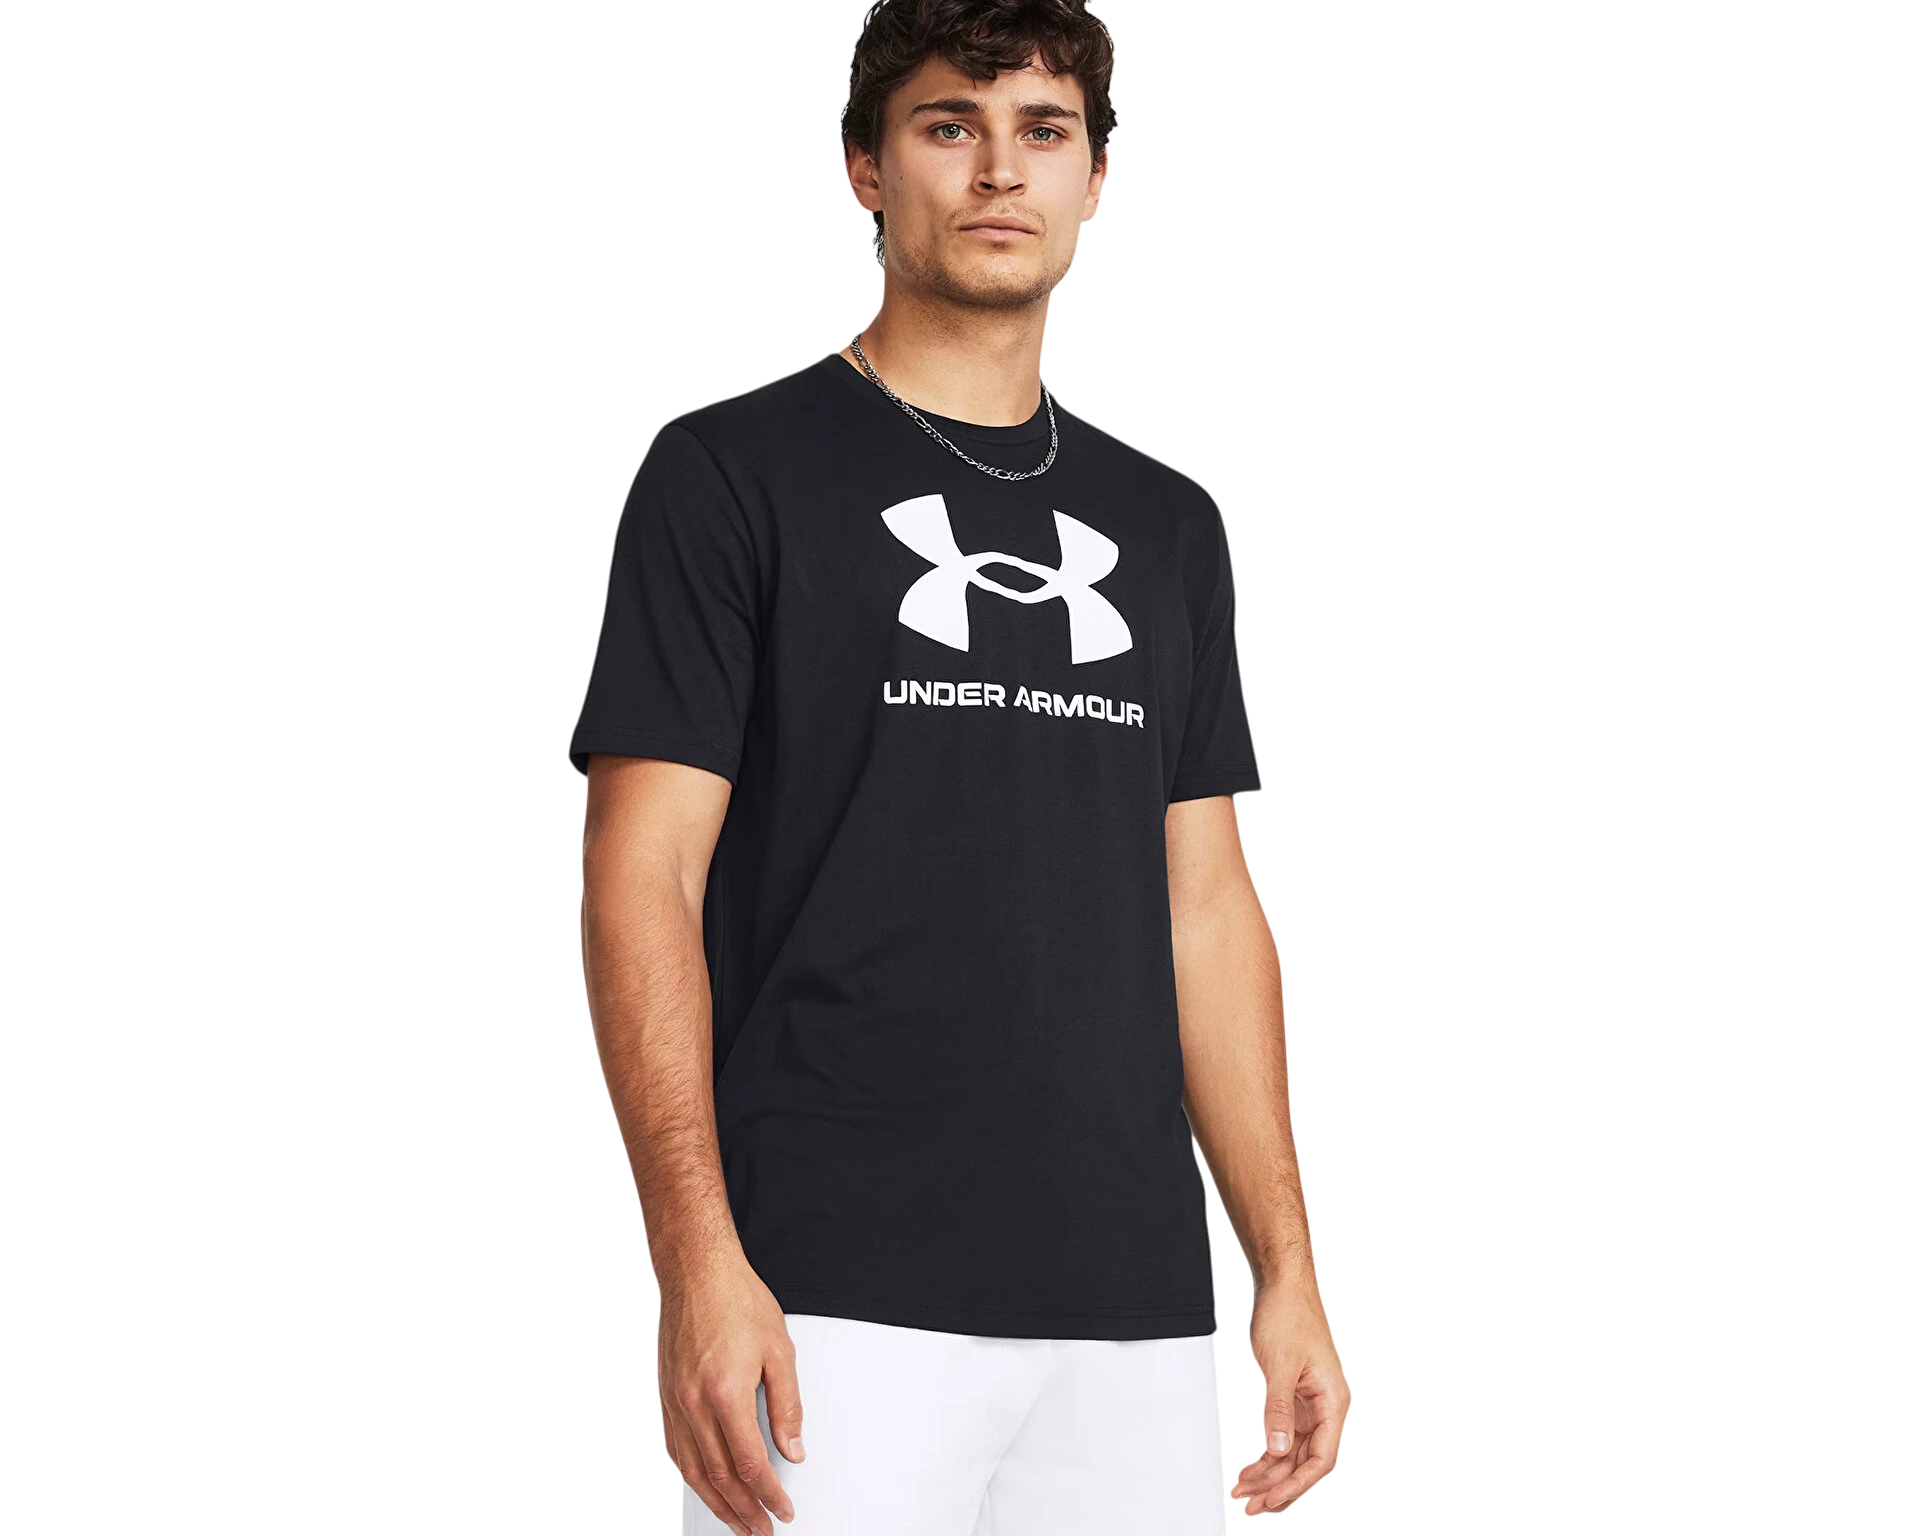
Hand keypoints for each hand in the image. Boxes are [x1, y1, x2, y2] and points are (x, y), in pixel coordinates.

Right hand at [658, 1253, 805, 1535]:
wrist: (698, 1274)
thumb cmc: (737, 1300)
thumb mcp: (779, 1351)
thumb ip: (787, 1406)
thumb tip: (793, 1448)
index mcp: (726, 1392)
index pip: (750, 1463)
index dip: (769, 1494)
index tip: (783, 1509)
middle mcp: (694, 1403)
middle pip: (721, 1476)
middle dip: (745, 1510)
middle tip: (762, 1529)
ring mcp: (675, 1402)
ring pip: (695, 1471)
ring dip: (718, 1503)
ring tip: (737, 1522)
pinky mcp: (666, 1397)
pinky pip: (677, 1450)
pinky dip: (693, 1476)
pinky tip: (705, 1486)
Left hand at [1229, 1279, 1348, 1518]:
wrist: (1281, 1288)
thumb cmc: (1289, 1315)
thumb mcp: (1280, 1365)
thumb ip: (1278, 1409)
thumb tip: (1279, 1448)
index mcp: (1332, 1401)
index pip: (1320, 1458)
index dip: (1295, 1483)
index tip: (1271, 1499)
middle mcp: (1324, 1406)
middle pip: (1304, 1460)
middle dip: (1277, 1485)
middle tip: (1251, 1503)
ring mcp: (1308, 1403)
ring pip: (1291, 1451)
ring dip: (1268, 1472)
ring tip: (1244, 1489)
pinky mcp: (1292, 1397)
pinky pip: (1282, 1435)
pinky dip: (1266, 1452)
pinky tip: (1251, 1466)